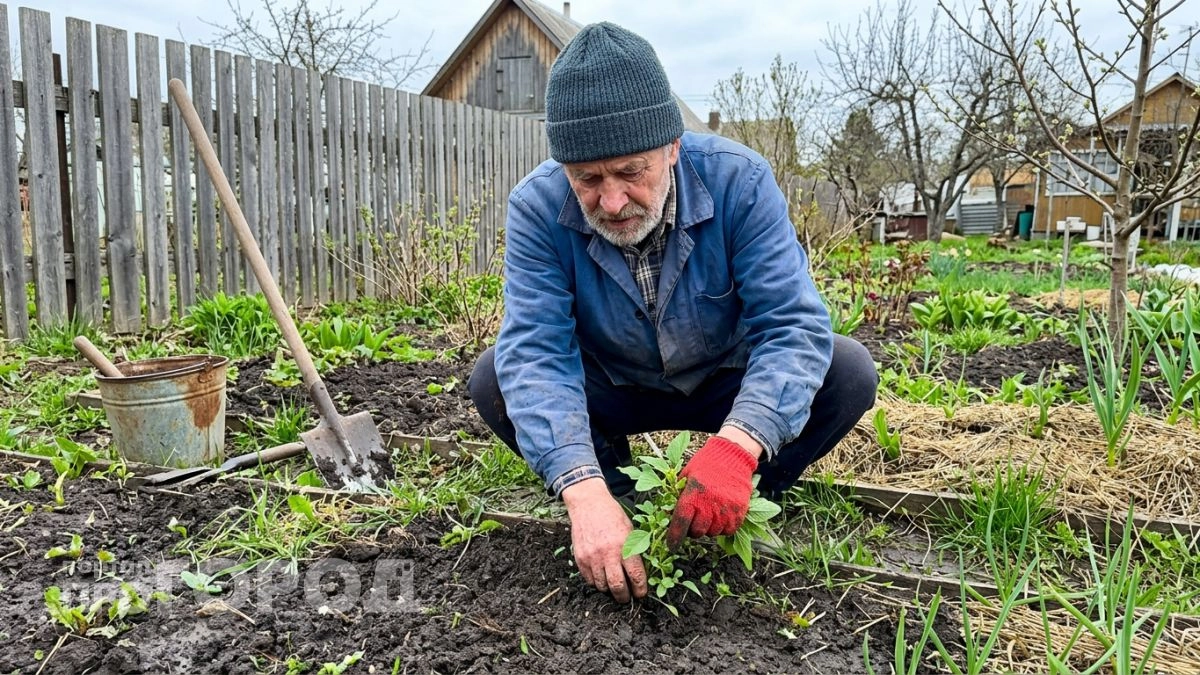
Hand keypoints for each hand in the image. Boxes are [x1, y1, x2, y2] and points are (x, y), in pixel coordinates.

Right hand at [561, 477, 648, 602]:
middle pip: (617, 587)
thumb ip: (634, 551)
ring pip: (602, 586)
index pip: (636, 576)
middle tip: (627, 597)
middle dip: (624, 596)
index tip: (641, 593)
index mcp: (624, 546)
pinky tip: (601, 576)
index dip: (640, 589)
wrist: (588, 504)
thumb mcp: (630, 530)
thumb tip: (640, 574)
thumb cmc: (612, 515)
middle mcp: (608, 554)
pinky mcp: (580, 558)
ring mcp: (592, 557)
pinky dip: (596, 582)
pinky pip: (589, 580)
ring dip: (609, 589)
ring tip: (613, 586)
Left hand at [666, 436, 756, 547]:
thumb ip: (677, 496)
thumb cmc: (705, 464)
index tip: (671, 545)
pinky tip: (720, 515)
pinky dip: (723, 527)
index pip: (680, 522)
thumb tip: (666, 515)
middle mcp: (710, 504)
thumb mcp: (686, 476)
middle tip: (694, 518)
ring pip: (712, 533)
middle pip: (697, 532)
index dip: (674, 537)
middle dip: (692, 529)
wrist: (732, 456)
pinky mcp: (739, 512)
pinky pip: (728, 530)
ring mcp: (726, 509)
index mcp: (693, 494)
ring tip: (709, 513)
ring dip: (708, 528)